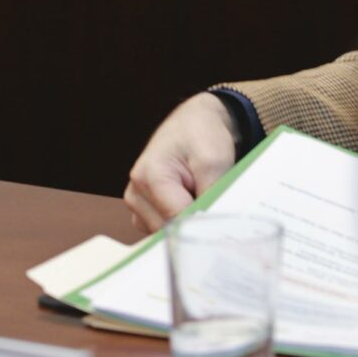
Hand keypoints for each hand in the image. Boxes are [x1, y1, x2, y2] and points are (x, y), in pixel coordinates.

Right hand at [124, 92, 238, 233]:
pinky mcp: (142, 209)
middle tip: (212, 201)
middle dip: (193, 222)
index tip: (222, 221)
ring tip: (198, 196)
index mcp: (149, 177)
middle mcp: (135, 192)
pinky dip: (178, 222)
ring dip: (186, 222)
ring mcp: (136, 202)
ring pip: (165, 233)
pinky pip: (162, 230)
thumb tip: (212, 228)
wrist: (192, 123)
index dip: (201, 224)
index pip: (176, 220)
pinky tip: (189, 201)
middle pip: (168, 230)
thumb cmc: (201, 135)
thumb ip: (210, 196)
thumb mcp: (214, 161)